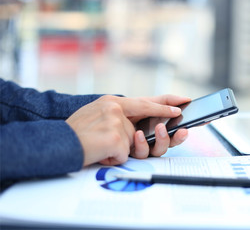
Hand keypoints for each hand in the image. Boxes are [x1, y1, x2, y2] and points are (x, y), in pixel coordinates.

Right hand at [65, 95, 190, 166]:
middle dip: (159, 121)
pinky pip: (124, 154)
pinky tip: (99, 153)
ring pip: (133, 142)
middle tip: (177, 117)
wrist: (58, 144)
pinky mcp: (116, 139)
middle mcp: (116, 109)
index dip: (163, 103)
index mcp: (112, 102)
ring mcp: (117, 123)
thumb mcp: (96, 115)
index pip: (144, 101)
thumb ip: (117, 115)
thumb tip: (136, 125)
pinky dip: (112, 158)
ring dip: (118, 149)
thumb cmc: (76, 133)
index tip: (180, 102)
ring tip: (102, 145)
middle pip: (144, 120)